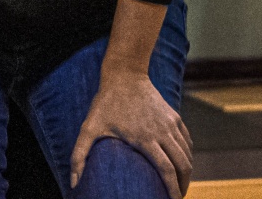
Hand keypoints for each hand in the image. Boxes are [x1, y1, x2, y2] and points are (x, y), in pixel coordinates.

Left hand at [70, 71, 190, 198]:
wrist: (124, 74)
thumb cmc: (105, 102)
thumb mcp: (88, 128)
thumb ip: (79, 155)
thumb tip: (73, 182)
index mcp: (144, 138)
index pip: (167, 170)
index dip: (172, 189)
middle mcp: (162, 132)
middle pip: (182, 165)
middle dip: (183, 185)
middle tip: (176, 196)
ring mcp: (170, 124)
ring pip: (187, 154)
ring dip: (187, 172)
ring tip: (179, 184)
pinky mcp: (175, 117)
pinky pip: (187, 141)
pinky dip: (187, 155)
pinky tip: (181, 163)